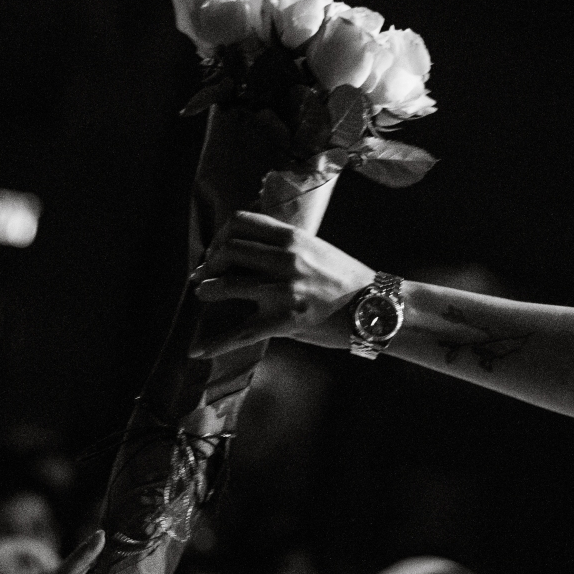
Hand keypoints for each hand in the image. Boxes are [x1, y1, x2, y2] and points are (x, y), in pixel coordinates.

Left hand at [190, 210, 376, 354]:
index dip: (221, 236)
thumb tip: (249, 250)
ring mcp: (284, 290)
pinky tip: (197, 350)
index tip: (217, 249)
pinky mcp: (285, 321)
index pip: (240, 223)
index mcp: (293, 237)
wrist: (376, 306)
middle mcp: (286, 259)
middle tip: (204, 274)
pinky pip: (241, 332)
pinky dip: (215, 343)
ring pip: (226, 284)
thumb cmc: (346, 279)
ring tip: (202, 294)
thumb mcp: (315, 248)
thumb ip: (285, 245)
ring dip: (207, 289)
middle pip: (228, 250)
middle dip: (210, 262)